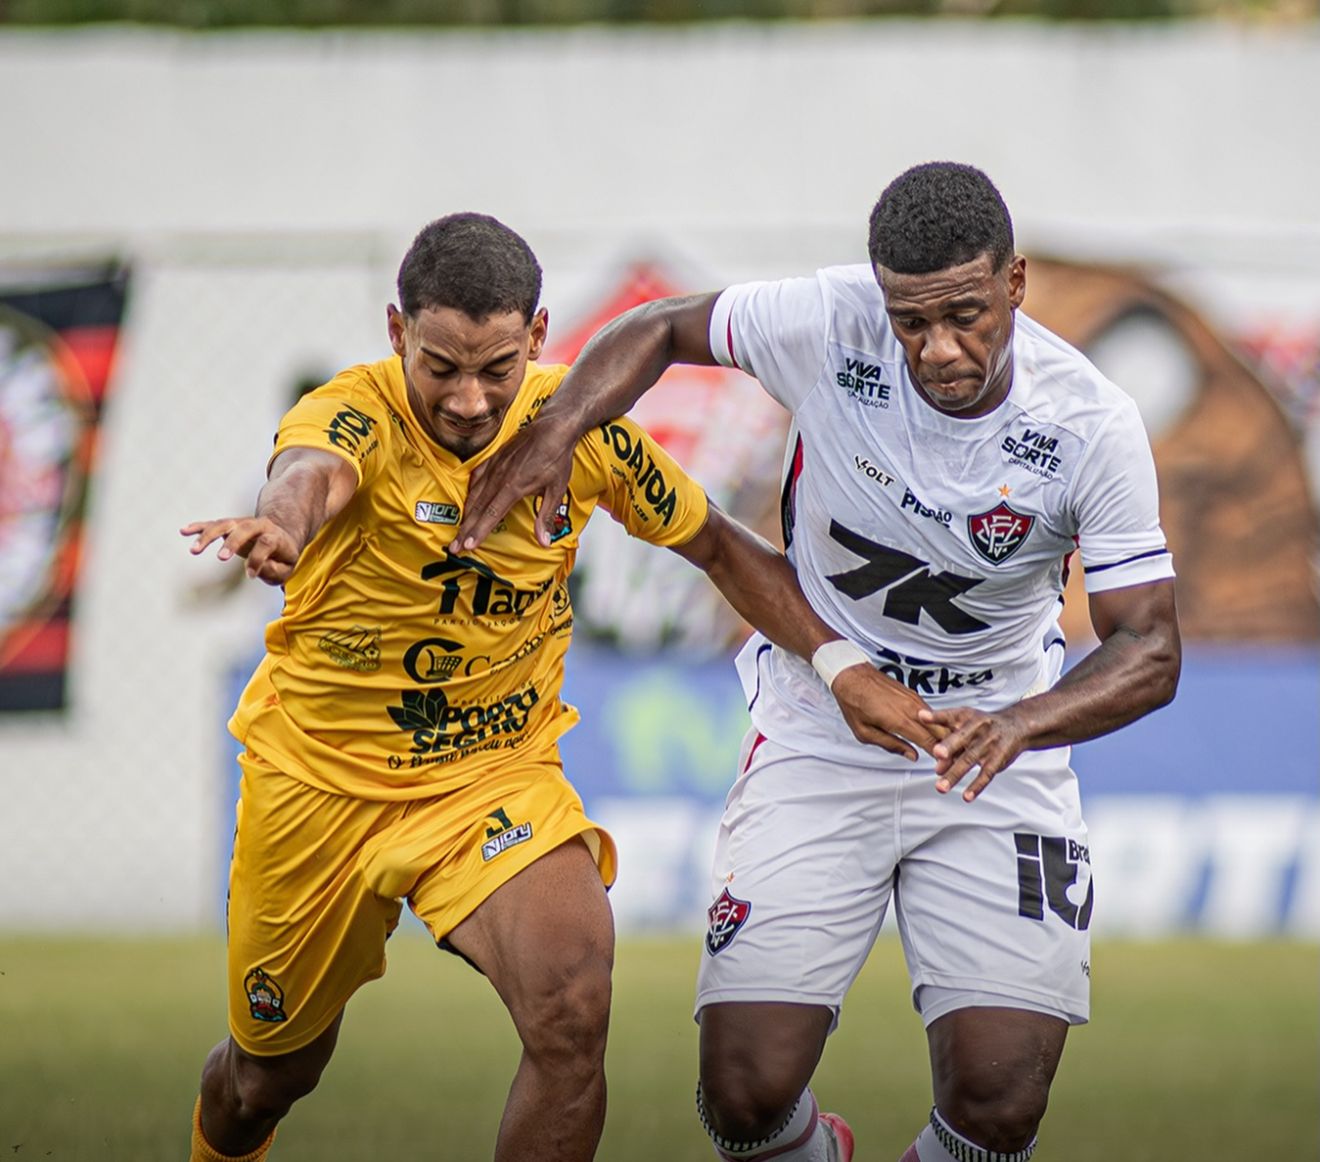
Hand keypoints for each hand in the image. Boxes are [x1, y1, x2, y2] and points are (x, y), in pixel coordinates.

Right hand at [181, 518, 301, 585]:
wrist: (281, 535)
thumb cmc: (282, 555)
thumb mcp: (286, 568)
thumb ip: (274, 570)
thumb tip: (256, 569)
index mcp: (276, 537)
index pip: (267, 543)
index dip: (258, 560)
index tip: (250, 575)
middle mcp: (259, 526)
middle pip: (245, 528)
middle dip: (232, 542)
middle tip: (221, 558)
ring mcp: (243, 523)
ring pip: (225, 524)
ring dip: (209, 535)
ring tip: (195, 550)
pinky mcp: (230, 526)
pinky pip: (213, 524)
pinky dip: (199, 527)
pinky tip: (184, 531)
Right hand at [454, 414, 577, 550]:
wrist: (553, 428)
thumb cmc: (556, 457)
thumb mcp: (556, 490)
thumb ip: (545, 517)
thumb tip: (544, 541)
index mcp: (513, 486)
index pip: (490, 515)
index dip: (478, 531)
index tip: (466, 545)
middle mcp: (500, 477)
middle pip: (477, 508)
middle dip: (465, 529)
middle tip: (454, 546)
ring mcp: (495, 466)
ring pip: (474, 494)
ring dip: (465, 514)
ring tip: (459, 530)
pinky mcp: (494, 458)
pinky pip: (476, 477)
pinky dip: (470, 492)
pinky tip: (468, 500)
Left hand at [830, 665, 947, 761]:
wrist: (852, 676)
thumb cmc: (854, 704)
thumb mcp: (865, 733)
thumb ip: (891, 745)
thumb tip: (912, 755)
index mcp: (899, 720)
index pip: (929, 742)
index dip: (940, 756)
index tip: (944, 767)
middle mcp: (911, 709)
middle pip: (940, 731)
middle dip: (949, 747)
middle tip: (951, 761)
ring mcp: (914, 700)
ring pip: (939, 721)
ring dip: (944, 736)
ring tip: (948, 750)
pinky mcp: (914, 695)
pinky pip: (931, 713)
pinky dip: (937, 724)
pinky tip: (937, 734)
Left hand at [918, 705, 1031, 801]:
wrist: (1015, 726)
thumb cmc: (983, 726)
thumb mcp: (965, 725)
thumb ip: (948, 743)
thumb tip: (937, 769)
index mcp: (966, 716)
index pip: (949, 715)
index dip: (935, 716)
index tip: (922, 716)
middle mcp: (977, 728)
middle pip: (961, 738)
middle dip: (949, 746)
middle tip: (937, 753)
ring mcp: (988, 744)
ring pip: (969, 760)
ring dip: (954, 774)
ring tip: (941, 787)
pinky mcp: (998, 758)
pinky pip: (987, 773)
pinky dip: (977, 786)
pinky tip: (967, 796)